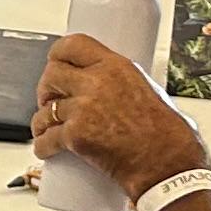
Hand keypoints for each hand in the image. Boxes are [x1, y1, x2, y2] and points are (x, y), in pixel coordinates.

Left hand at [32, 39, 207, 200]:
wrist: (168, 165)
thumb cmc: (169, 135)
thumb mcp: (150, 91)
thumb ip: (127, 85)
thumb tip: (117, 89)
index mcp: (116, 66)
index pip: (73, 45)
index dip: (57, 55)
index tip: (55, 62)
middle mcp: (97, 82)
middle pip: (52, 74)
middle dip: (46, 89)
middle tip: (49, 101)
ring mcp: (84, 109)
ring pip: (45, 109)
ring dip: (41, 120)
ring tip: (45, 128)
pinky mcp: (76, 135)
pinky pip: (47, 138)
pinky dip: (42, 145)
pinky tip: (44, 149)